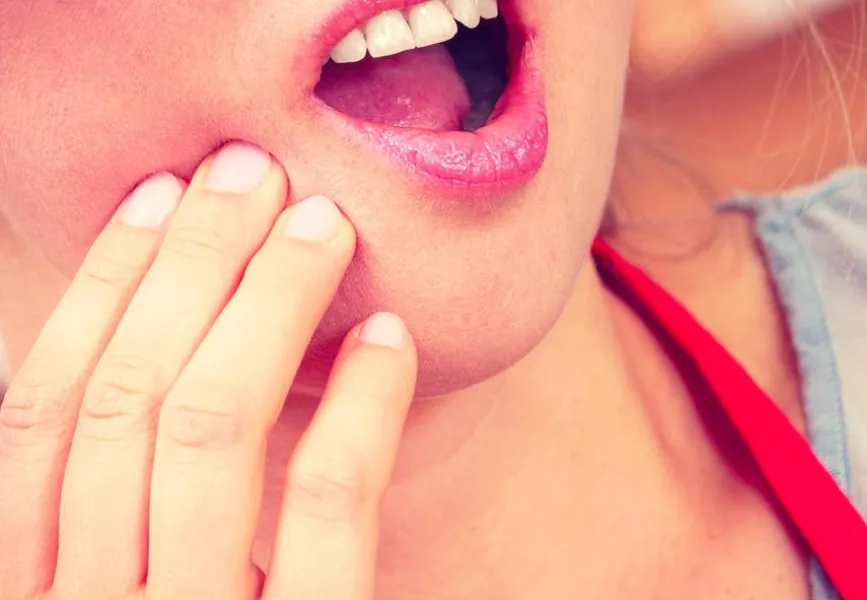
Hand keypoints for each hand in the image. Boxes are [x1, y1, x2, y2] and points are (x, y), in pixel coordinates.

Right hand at [0, 143, 416, 599]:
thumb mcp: (121, 596)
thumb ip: (118, 516)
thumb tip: (161, 345)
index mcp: (27, 591)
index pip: (46, 409)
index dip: (101, 287)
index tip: (157, 197)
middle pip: (128, 395)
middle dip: (191, 263)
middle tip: (250, 173)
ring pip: (212, 425)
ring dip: (271, 300)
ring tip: (322, 224)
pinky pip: (326, 501)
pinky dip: (361, 404)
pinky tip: (390, 337)